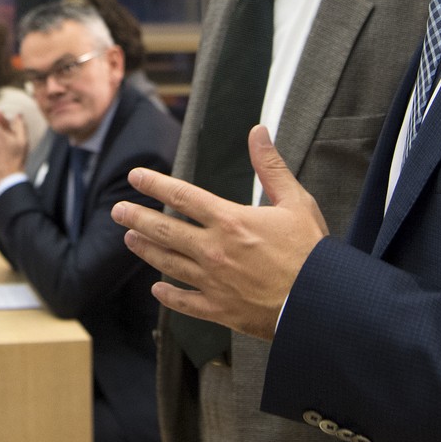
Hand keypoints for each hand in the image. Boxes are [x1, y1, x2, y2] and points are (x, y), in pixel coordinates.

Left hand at [111, 126, 326, 339]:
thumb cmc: (312, 253)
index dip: (154, 184)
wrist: (323, 305)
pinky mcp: (220, 310)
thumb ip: (271, 166)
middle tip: (117, 210)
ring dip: (146, 249)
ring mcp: (214, 282)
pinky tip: (158, 289)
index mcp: (230, 220)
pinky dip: (169, 295)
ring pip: (168, 263)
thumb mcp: (296, 201)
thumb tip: (258, 131)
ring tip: (130, 239)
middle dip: (137, 217)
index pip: (182, 196)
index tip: (135, 176)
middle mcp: (214, 250)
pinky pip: (185, 302)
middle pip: (165, 230)